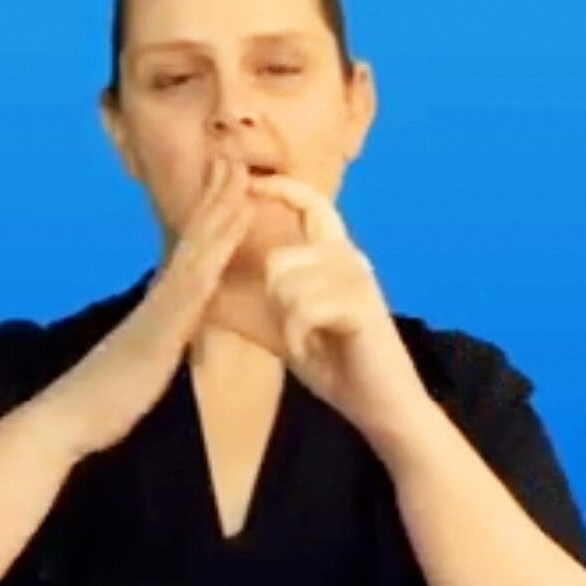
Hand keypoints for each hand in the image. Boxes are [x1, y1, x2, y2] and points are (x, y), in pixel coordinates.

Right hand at [46, 155, 255, 457]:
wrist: (72, 417)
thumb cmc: (108, 396)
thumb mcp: (147, 358)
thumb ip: (161, 336)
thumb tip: (172, 329)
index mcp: (162, 303)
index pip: (191, 248)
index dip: (209, 212)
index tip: (224, 179)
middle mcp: (162, 295)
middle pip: (195, 234)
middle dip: (215, 193)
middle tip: (232, 153)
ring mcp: (162, 306)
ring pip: (197, 247)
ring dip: (219, 207)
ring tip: (237, 171)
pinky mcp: (164, 324)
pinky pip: (196, 280)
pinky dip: (216, 249)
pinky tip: (232, 227)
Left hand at [240, 174, 431, 441]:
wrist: (380, 403)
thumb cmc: (334, 364)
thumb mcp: (283, 329)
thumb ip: (251, 304)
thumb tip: (205, 288)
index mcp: (334, 256)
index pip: (311, 203)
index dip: (280, 188)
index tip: (249, 182)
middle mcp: (349, 257)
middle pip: (279, 258)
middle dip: (272, 299)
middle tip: (295, 329)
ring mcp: (358, 277)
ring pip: (286, 283)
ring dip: (286, 322)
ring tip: (308, 341)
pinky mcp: (361, 303)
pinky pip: (302, 309)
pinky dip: (297, 337)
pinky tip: (312, 351)